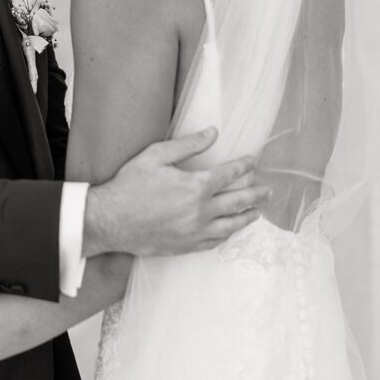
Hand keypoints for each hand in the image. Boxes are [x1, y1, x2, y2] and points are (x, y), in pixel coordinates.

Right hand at [82, 128, 269, 257]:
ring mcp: (195, 232)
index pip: (229, 174)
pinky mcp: (187, 246)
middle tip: (268, 190)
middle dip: (256, 194)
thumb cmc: (130, 185)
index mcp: (195, 186)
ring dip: (248, 216)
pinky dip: (228, 234)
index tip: (254, 160)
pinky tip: (231, 229)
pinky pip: (216, 241)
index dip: (244, 166)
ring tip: (258, 211)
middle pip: (238, 201)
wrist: (111, 220)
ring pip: (231, 225)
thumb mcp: (156, 155)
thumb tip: (213, 133)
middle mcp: (201, 211)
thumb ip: (188, 145)